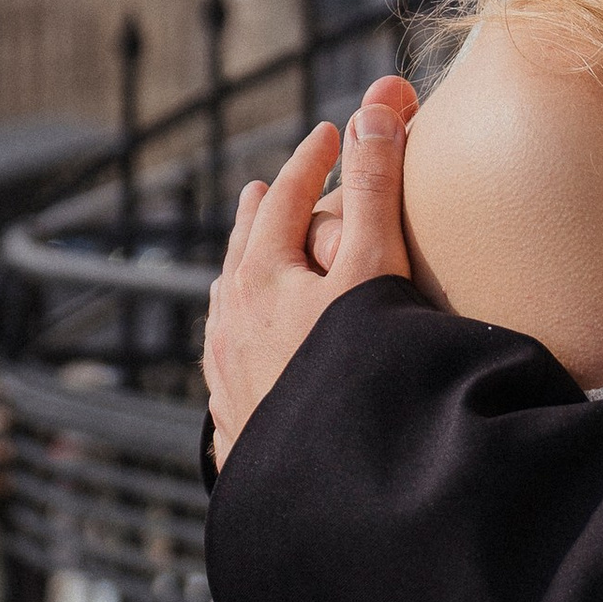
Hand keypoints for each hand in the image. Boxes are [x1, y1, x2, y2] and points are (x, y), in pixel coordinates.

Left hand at [203, 73, 418, 454]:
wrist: (339, 494)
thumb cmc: (359, 375)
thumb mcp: (374, 269)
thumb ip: (376, 187)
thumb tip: (375, 107)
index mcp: (259, 280)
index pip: (284, 198)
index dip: (312, 159)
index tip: (333, 130)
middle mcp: (232, 327)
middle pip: (242, 252)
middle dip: (261, 213)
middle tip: (266, 186)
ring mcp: (231, 381)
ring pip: (226, 312)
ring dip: (240, 275)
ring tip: (248, 262)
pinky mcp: (242, 432)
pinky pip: (227, 368)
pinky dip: (236, 340)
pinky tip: (244, 359)